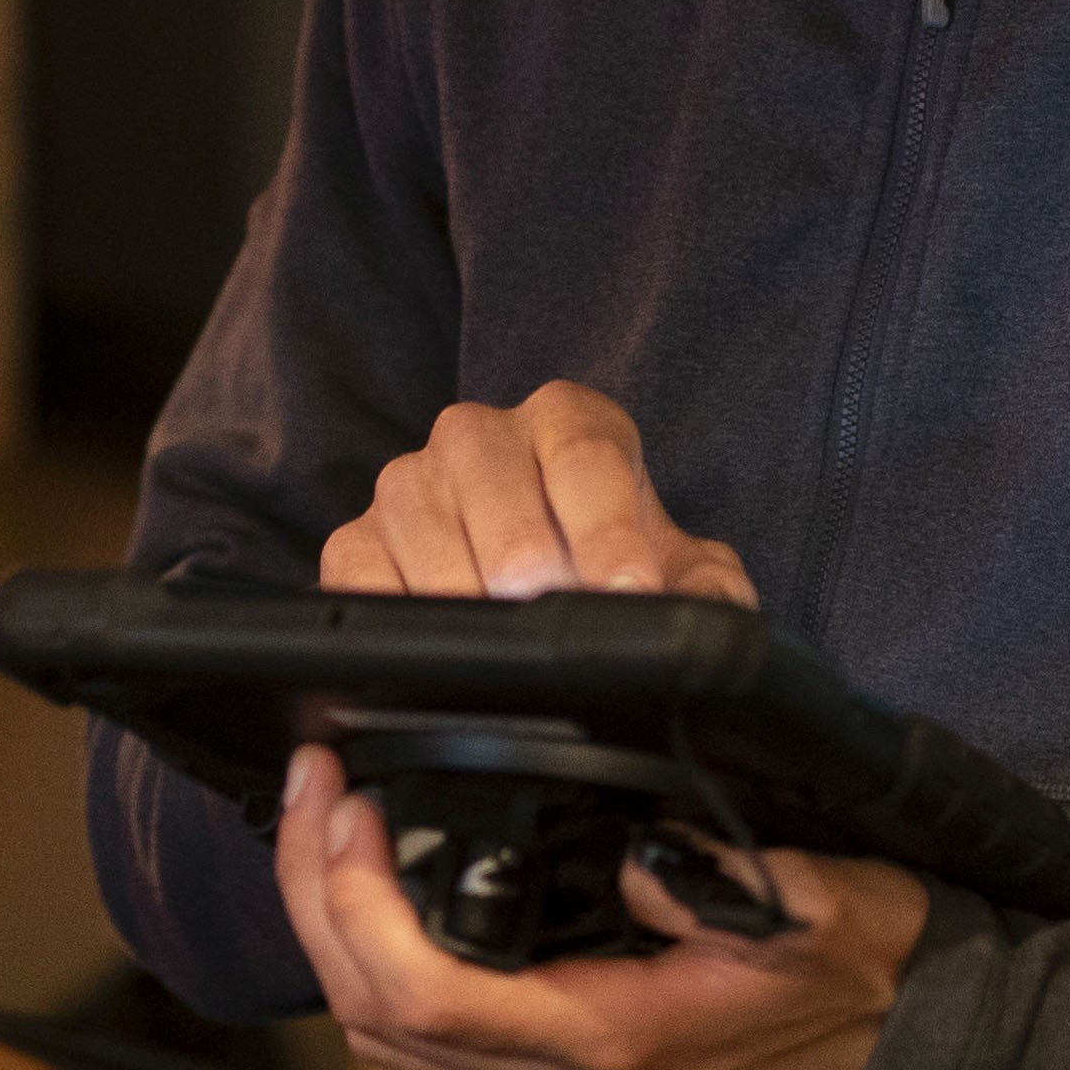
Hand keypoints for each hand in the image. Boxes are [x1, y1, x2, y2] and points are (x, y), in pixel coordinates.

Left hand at [273, 743, 924, 1069]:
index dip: (358, 902)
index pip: (425, 997)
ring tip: (330, 814)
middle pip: (374, 1015)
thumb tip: (624, 849)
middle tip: (317, 784)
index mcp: (607, 1038)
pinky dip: (376, 947)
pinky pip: (427, 1024)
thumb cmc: (868, 974)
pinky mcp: (558, 1054)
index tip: (350, 800)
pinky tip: (383, 869)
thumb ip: (714, 877)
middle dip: (316, 898)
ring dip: (335, 925)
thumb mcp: (814, 906)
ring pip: (386, 1029)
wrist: (911, 1051)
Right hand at [320, 383, 759, 605]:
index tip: (625, 589)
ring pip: (423, 522)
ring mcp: (410, 482)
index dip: (607, 525)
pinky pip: (358, 569)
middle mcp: (481, 435)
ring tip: (500, 646)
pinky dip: (390, 608)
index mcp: (569, 421)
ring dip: (461, 591)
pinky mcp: (357, 540)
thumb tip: (703, 625)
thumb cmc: (617, 574)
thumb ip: (711, 593)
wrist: (555, 600)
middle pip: (493, 479)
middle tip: (552, 616)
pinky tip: (431, 649)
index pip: (585, 454)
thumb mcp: (687, 579)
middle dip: (527, 557)